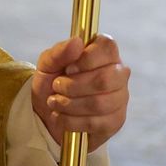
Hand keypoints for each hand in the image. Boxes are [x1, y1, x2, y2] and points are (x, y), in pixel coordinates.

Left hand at [31, 35, 130, 151]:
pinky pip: (96, 123)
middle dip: (73, 86)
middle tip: (57, 87)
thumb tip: (77, 42)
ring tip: (55, 102)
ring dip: (70, 104)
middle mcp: (118, 73)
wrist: (46, 113)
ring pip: (100, 103)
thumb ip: (60, 51)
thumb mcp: (47, 64)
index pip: (108, 48)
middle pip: (105, 79)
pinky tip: (62, 116)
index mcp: (105, 53)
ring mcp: (120, 98)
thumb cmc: (52, 82)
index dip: (86, 59)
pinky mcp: (115, 121)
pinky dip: (72, 121)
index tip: (68, 68)